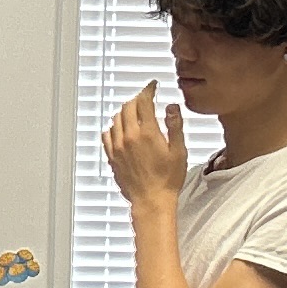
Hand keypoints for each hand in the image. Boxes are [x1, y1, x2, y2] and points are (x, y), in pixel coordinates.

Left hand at [104, 84, 190, 215]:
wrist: (151, 201)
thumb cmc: (168, 179)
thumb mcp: (179, 151)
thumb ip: (175, 126)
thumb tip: (171, 106)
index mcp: (147, 132)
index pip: (144, 101)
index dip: (148, 89)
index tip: (153, 86)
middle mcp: (129, 137)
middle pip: (127, 107)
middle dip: (137, 99)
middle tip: (145, 99)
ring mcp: (118, 147)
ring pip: (116, 119)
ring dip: (125, 112)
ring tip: (134, 113)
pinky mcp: (112, 157)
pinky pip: (107, 135)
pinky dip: (114, 127)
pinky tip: (121, 130)